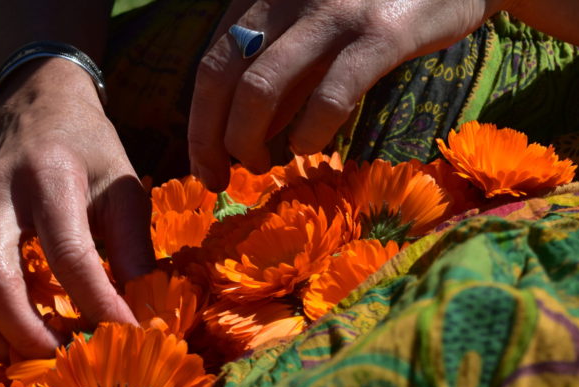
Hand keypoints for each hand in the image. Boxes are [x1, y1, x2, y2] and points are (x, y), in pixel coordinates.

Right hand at [0, 60, 155, 360]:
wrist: (37, 109)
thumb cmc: (89, 150)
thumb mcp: (125, 186)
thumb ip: (135, 247)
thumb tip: (146, 314)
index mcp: (50, 176)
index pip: (70, 254)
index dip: (99, 303)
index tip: (128, 335)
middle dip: (27, 331)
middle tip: (65, 360)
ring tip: (34, 358)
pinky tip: (11, 340)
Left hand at [188, 0, 504, 190]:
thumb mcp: (312, 22)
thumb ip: (278, 67)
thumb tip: (241, 132)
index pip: (211, 64)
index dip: (199, 121)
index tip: (202, 163)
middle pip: (221, 78)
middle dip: (210, 140)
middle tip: (219, 177)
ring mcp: (331, 11)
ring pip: (260, 89)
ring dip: (249, 142)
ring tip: (262, 165)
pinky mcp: (379, 33)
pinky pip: (328, 97)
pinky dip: (309, 135)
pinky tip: (309, 149)